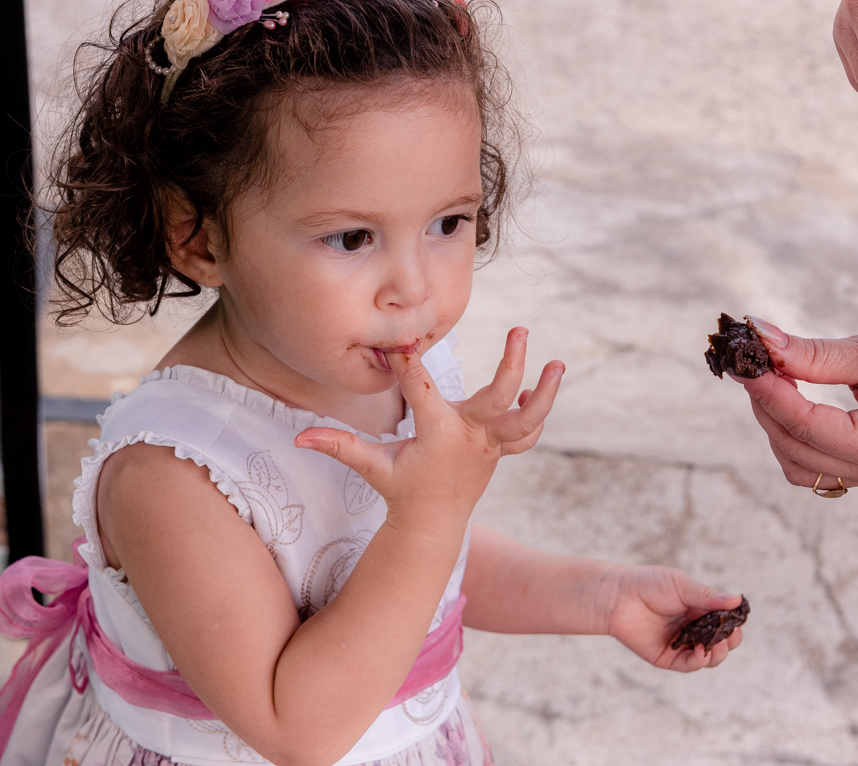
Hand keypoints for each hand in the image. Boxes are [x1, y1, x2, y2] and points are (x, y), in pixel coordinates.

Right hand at [295, 328, 563, 538]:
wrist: (431, 526)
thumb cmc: (400, 489)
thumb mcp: (371, 466)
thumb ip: (338, 446)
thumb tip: (298, 436)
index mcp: (437, 434)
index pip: (421, 388)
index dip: (407, 362)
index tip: (399, 339)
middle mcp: (469, 437)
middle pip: (499, 398)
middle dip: (512, 364)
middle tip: (521, 331)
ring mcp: (489, 446)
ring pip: (527, 419)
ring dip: (546, 392)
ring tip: (559, 363)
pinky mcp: (499, 452)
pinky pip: (527, 434)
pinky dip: (537, 414)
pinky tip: (540, 386)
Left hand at [602, 564, 744, 671]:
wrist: (618, 596)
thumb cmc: (650, 584)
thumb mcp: (682, 586)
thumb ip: (708, 597)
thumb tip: (738, 600)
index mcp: (700, 610)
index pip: (726, 622)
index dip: (734, 625)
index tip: (738, 622)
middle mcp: (694, 629)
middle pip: (722, 643)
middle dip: (730, 642)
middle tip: (729, 636)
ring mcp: (681, 644)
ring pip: (709, 658)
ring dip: (717, 654)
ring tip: (716, 645)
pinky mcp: (667, 657)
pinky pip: (688, 665)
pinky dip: (698, 661)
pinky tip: (700, 652)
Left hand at [739, 287, 857, 488]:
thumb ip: (812, 355)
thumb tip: (759, 343)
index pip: (805, 426)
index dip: (767, 392)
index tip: (743, 358)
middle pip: (793, 449)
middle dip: (766, 404)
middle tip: (752, 359)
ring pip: (797, 462)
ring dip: (775, 420)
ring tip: (770, 372)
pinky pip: (813, 458)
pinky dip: (792, 428)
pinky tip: (788, 390)